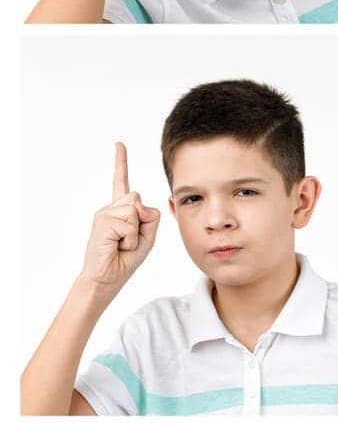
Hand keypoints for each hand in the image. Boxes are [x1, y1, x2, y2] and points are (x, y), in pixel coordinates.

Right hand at [81, 143, 160, 293]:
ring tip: (121, 244)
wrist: (107, 279)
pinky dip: (130, 237)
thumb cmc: (126, 259)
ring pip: (135, 209)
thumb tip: (137, 203)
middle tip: (128, 240)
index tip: (119, 144)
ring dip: (135, 232)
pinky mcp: (102, 221)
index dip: (121, 162)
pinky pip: (129, 222)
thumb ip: (150, 215)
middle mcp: (111, 208)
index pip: (121, 181)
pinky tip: (117, 246)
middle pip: (138, 198)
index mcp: (121, 210)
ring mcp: (104, 214)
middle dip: (142, 221)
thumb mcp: (147, 234)